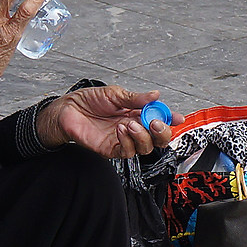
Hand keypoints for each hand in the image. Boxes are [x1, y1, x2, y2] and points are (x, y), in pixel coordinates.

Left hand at [38, 85, 176, 157]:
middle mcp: (134, 128)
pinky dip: (128, 142)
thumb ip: (136, 98)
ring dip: (142, 136)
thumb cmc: (90, 100)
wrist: (68, 110)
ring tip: (130, 123)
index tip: (178, 117)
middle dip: (162, 132)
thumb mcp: (115, 94)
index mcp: (138, 113)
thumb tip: (155, 95)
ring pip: (145, 148)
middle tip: (156, 123)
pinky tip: (120, 130)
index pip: (160, 119)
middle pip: (158, 138)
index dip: (171, 119)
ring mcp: (124, 140)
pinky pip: (127, 152)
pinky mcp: (112, 149)